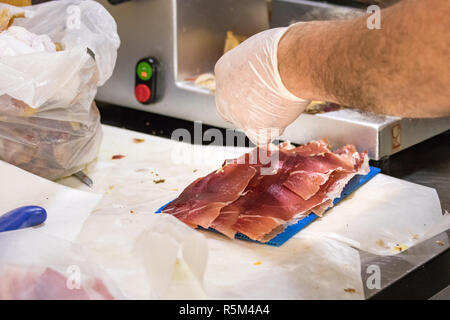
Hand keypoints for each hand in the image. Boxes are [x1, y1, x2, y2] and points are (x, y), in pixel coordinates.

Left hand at [214, 27, 309, 144]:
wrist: (291, 63)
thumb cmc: (283, 49)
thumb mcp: (260, 49)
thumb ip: (255, 65)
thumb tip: (265, 70)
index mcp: (223, 70)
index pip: (230, 89)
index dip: (246, 93)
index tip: (260, 92)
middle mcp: (224, 94)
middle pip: (234, 111)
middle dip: (251, 111)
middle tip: (271, 104)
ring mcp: (237, 114)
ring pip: (250, 125)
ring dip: (266, 119)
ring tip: (285, 104)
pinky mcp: (253, 128)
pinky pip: (262, 136)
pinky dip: (274, 130)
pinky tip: (284, 116)